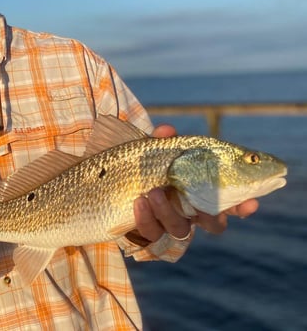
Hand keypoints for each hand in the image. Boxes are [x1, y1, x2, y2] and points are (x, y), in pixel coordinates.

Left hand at [132, 123, 259, 242]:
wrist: (110, 183)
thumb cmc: (140, 165)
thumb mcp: (151, 150)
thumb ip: (161, 141)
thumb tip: (167, 130)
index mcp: (198, 191)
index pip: (228, 201)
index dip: (242, 205)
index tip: (251, 202)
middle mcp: (188, 210)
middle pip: (213, 223)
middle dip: (213, 217)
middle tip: (203, 207)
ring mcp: (168, 223)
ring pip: (179, 229)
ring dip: (169, 212)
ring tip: (155, 192)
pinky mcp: (148, 230)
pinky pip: (151, 232)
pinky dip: (146, 217)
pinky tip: (139, 202)